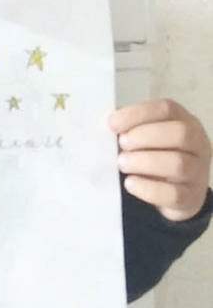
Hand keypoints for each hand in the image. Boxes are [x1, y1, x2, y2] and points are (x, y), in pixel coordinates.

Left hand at [108, 98, 211, 221]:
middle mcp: (198, 145)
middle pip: (179, 133)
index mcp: (186, 122)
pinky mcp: (191, 198)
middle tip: (122, 145)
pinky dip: (147, 188)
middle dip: (144, 137)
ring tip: (123, 163)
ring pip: (178, 164)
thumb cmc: (157, 156)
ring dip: (143, 162)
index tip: (112, 123)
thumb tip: (108, 123)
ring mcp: (198, 172)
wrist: (176, 193)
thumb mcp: (149, 137)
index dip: (137, 114)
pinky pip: (173, 194)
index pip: (166, 109)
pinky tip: (130, 183)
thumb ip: (132, 127)